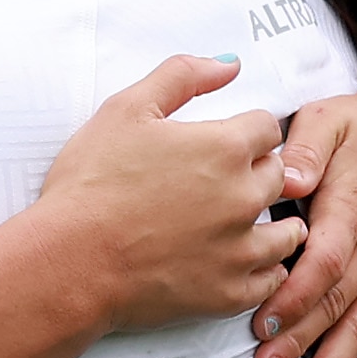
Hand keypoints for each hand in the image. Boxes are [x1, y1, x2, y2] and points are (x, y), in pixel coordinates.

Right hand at [39, 55, 298, 330]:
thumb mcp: (126, 108)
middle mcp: (244, 197)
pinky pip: (270, 280)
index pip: (267, 127)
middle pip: (279, 176)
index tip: (227, 143)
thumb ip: (182, 76)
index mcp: (225, 147)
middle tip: (227, 183)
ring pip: (286, 232)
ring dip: (272, 223)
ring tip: (244, 224)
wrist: (70, 261)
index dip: (246, 132)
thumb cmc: (90, 184)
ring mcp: (241, 249)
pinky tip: (241, 263)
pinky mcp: (229, 292)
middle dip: (258, 173)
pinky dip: (262, 271)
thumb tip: (230, 64)